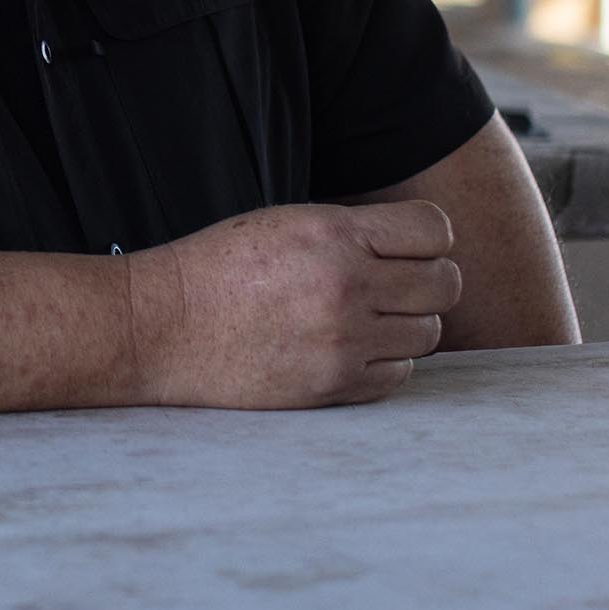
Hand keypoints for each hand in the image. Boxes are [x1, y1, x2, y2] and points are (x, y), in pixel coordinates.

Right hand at [120, 200, 461, 408]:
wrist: (164, 326)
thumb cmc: (219, 268)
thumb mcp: (285, 223)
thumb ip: (352, 232)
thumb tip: (416, 248)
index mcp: (333, 234)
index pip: (433, 230)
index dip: (428, 238)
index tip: (409, 247)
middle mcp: (346, 286)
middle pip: (444, 284)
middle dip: (427, 282)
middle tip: (397, 286)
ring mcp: (344, 341)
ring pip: (429, 333)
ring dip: (408, 324)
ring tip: (370, 319)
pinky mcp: (334, 385)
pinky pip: (400, 374)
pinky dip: (386, 362)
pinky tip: (353, 349)